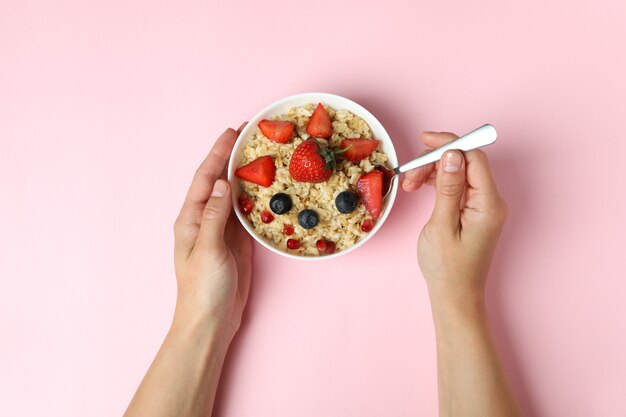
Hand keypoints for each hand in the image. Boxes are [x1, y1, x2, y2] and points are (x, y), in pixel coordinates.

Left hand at [173, 126, 251, 345]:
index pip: (205, 177)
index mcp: (191, 218)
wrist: (211, 320)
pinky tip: (266, 186)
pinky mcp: (237, 241)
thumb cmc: (202, 288)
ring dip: (246, 174)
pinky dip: (256, 197)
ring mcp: (222, 229)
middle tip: (250, 135)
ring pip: (234, 194)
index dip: (218, 153)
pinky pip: (246, 213)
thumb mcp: (207, 249)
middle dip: (232, 157)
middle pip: (219, 180)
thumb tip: (222, 183)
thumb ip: (215, 216)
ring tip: (262, 154)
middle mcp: (205, 218)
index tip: (233, 132)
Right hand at [403, 131, 507, 310]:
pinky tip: (420, 188)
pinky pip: (457, 186)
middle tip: (409, 175)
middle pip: (465, 162)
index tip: (424, 141)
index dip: (449, 143)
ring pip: (459, 172)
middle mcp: (491, 201)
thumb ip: (447, 187)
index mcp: (488, 204)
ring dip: (433, 172)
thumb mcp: (441, 225)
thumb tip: (452, 154)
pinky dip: (437, 183)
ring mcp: (483, 206)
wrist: (455, 296)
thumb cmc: (447, 268)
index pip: (473, 157)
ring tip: (410, 186)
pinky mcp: (474, 212)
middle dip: (435, 161)